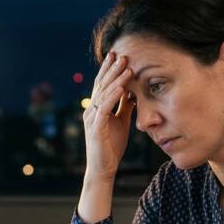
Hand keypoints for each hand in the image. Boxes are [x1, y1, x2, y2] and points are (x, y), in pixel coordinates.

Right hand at [82, 51, 136, 182]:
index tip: (117, 55)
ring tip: (126, 67)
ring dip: (116, 79)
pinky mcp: (96, 129)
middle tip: (121, 54)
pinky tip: (122, 87)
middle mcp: (91, 111)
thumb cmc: (111, 146)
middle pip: (102, 85)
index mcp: (96, 108)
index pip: (102, 85)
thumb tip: (132, 92)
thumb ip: (124, 107)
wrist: (103, 168)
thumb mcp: (121, 122)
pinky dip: (113, 97)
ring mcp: (92, 119)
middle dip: (112, 69)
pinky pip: (105, 109)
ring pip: (104, 94)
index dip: (109, 70)